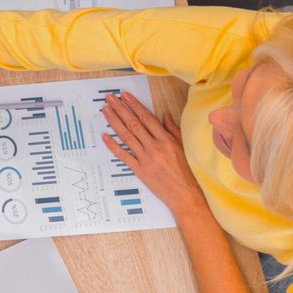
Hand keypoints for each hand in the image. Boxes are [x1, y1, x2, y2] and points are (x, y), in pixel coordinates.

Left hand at [100, 90, 210, 219]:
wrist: (186, 196)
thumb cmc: (187, 172)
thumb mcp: (183, 147)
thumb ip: (172, 129)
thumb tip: (164, 114)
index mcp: (166, 140)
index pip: (146, 118)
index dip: (134, 105)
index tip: (125, 96)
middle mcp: (154, 147)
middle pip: (133, 124)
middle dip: (120, 109)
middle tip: (110, 99)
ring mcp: (145, 159)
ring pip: (126, 136)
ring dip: (114, 122)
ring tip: (105, 111)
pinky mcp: (139, 170)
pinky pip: (123, 155)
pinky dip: (113, 145)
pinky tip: (105, 135)